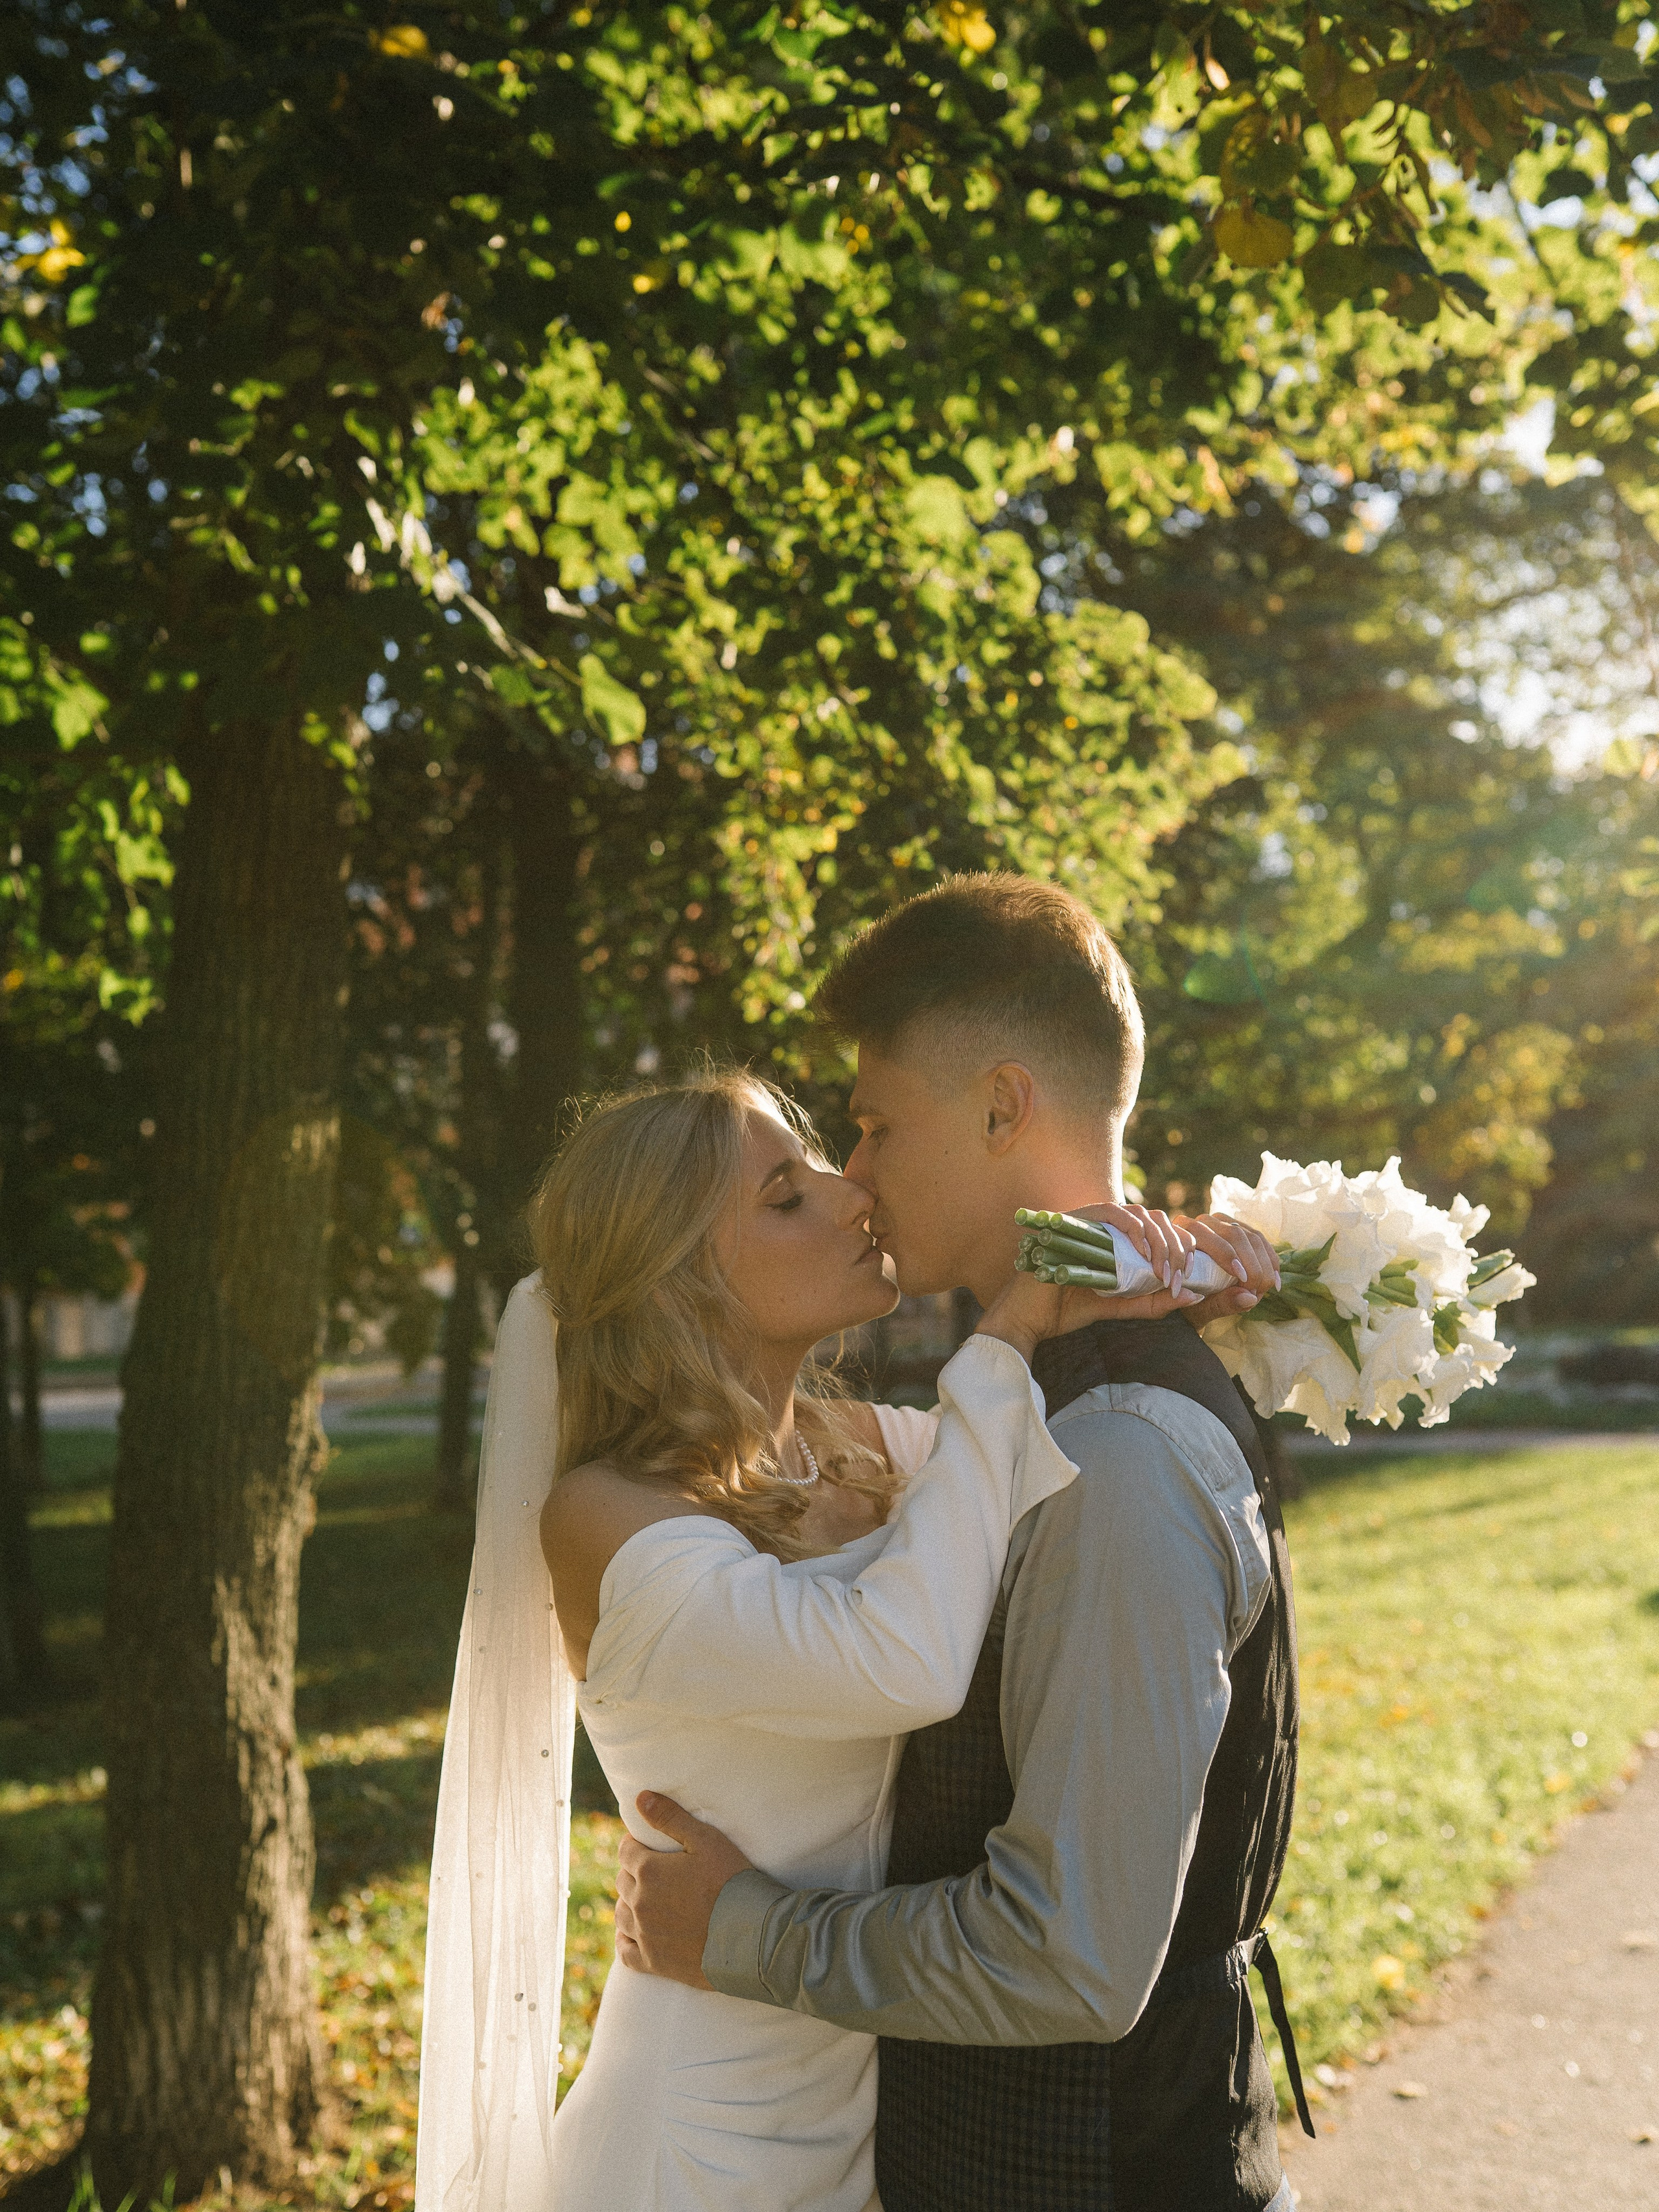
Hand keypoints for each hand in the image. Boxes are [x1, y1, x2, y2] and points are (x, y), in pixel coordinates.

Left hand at [613, 1792, 753, 1988]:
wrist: (750, 1936)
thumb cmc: (732, 1882)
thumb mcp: (706, 1840)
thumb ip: (671, 1818)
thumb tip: (641, 1798)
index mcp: (648, 1870)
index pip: (626, 1851)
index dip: (636, 1845)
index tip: (649, 1846)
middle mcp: (639, 1902)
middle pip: (622, 1881)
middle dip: (634, 1872)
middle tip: (655, 1872)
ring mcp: (645, 1934)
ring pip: (621, 1914)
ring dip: (629, 1903)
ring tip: (646, 1899)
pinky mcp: (654, 1963)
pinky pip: (625, 1952)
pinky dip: (625, 1941)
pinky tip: (632, 1936)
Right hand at [977, 1202, 1202, 1361]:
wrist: (1026, 1320)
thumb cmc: (1063, 1312)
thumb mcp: (1117, 1307)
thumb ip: (1150, 1303)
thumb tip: (1192, 1297)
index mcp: (1114, 1241)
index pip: (1157, 1229)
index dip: (1178, 1246)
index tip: (1186, 1276)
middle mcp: (1103, 1226)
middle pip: (1153, 1218)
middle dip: (1173, 1245)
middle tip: (1178, 1276)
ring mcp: (1087, 1221)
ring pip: (1137, 1213)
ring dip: (1157, 1239)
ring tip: (1163, 1270)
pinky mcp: (1073, 1221)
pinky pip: (1110, 1212)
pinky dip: (1132, 1227)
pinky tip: (1143, 1253)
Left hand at [1171, 1213, 1280, 1327]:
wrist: (1193, 1296)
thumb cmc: (1190, 1301)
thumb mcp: (1200, 1308)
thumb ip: (1220, 1303)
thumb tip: (1249, 1298)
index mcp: (1181, 1234)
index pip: (1201, 1233)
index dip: (1225, 1254)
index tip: (1243, 1278)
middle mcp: (1202, 1222)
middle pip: (1233, 1235)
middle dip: (1251, 1264)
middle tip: (1255, 1292)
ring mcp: (1224, 1223)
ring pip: (1251, 1237)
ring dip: (1263, 1265)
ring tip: (1262, 1291)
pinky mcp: (1241, 1229)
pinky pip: (1261, 1240)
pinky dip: (1270, 1261)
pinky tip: (1274, 1283)